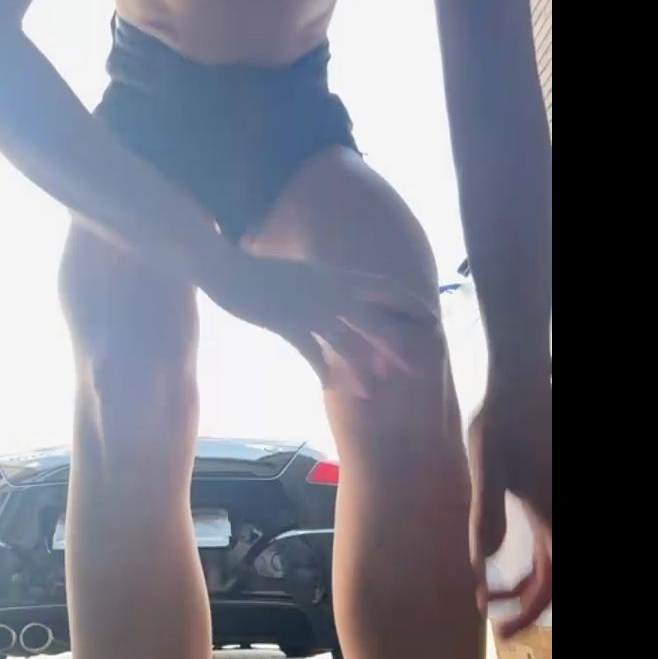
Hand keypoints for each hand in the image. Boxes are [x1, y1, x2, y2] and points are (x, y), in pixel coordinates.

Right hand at [203, 251, 439, 395]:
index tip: (432, 321)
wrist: (225, 266)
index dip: (411, 303)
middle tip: (418, 369)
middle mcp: (328, 290)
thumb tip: (342, 293)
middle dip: (397, 345)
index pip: (386, 287)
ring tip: (372, 392)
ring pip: (344, 341)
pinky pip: (310, 350)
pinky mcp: (284, 321)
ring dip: (360, 368)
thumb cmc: (261, 272)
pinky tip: (329, 386)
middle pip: (373, 319)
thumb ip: (324, 285)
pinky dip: (322, 370)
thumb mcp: (302, 274)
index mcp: (336, 275)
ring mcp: (307, 306)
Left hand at [469, 373, 551, 638]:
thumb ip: (484, 516)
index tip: (502, 631)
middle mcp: (561, 519)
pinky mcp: (549, 498)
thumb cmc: (502, 423)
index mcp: (554, 519)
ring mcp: (557, 509)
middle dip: (528, 607)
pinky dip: (530, 561)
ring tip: (491, 596)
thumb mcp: (487, 470)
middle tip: (497, 627)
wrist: (522, 383)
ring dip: (528, 586)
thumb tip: (478, 566)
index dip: (528, 614)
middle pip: (555, 581)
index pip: (551, 586)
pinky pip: (547, 543)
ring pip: (552, 564)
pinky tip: (492, 559)